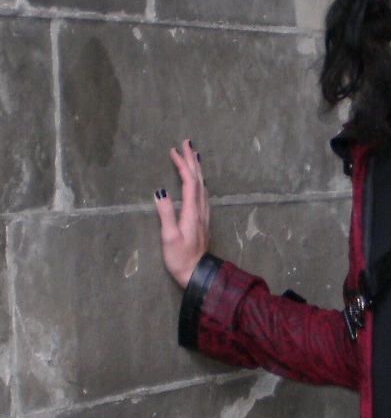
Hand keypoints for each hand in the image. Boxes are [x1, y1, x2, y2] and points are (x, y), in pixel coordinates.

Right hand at [155, 139, 210, 288]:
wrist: (197, 274)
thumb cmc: (180, 258)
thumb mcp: (169, 237)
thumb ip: (166, 213)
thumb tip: (160, 191)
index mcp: (192, 212)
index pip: (189, 182)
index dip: (183, 165)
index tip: (174, 150)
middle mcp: (200, 211)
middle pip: (198, 180)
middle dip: (192, 161)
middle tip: (187, 143)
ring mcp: (203, 216)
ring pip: (202, 186)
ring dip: (197, 169)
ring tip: (193, 156)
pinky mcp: (202, 222)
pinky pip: (203, 195)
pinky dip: (199, 182)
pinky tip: (198, 182)